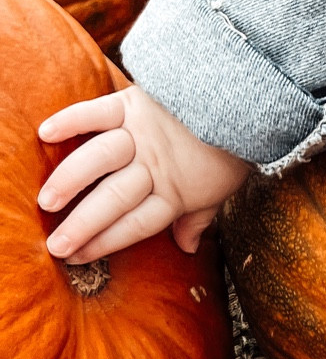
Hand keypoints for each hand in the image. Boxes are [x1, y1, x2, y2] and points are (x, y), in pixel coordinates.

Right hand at [37, 86, 251, 262]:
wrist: (245, 101)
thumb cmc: (229, 151)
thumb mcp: (220, 191)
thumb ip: (198, 219)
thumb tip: (188, 248)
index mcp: (174, 193)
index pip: (135, 225)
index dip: (106, 243)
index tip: (76, 258)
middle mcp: (155, 167)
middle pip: (114, 199)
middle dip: (82, 225)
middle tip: (54, 244)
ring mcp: (143, 135)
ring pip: (101, 159)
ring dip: (71, 180)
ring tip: (47, 201)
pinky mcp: (135, 104)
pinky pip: (99, 112)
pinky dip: (73, 119)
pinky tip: (46, 134)